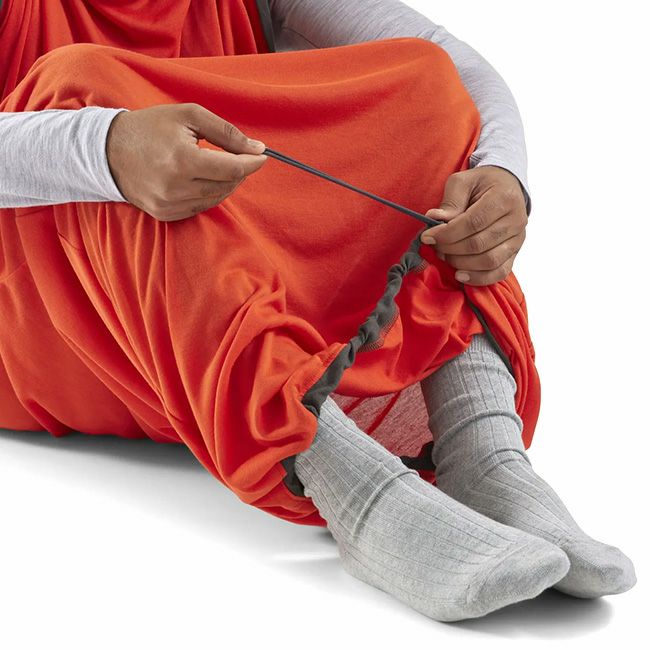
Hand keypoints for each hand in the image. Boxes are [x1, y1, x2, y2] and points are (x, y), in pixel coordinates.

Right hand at [106, 103, 267, 220]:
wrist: (108, 151)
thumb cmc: (150, 127)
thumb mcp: (189, 116)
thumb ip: (226, 132)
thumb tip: (256, 148)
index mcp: (182, 160)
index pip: (231, 169)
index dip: (251, 163)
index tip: (262, 156)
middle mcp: (176, 187)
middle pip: (227, 185)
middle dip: (238, 171)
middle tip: (237, 156)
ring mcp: (170, 205)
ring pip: (216, 198)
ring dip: (225, 182)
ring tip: (216, 164)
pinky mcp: (166, 214)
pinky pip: (200, 207)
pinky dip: (208, 193)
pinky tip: (200, 178)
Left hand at [419, 166, 527, 285]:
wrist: (507, 187)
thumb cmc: (482, 184)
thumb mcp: (463, 181)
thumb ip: (450, 201)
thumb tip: (434, 220)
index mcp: (504, 198)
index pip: (473, 223)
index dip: (447, 234)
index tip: (427, 236)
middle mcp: (516, 220)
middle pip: (479, 244)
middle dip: (450, 249)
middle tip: (435, 246)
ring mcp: (518, 239)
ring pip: (488, 261)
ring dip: (460, 263)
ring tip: (445, 256)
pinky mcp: (515, 253)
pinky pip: (499, 272)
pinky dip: (478, 278)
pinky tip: (460, 275)